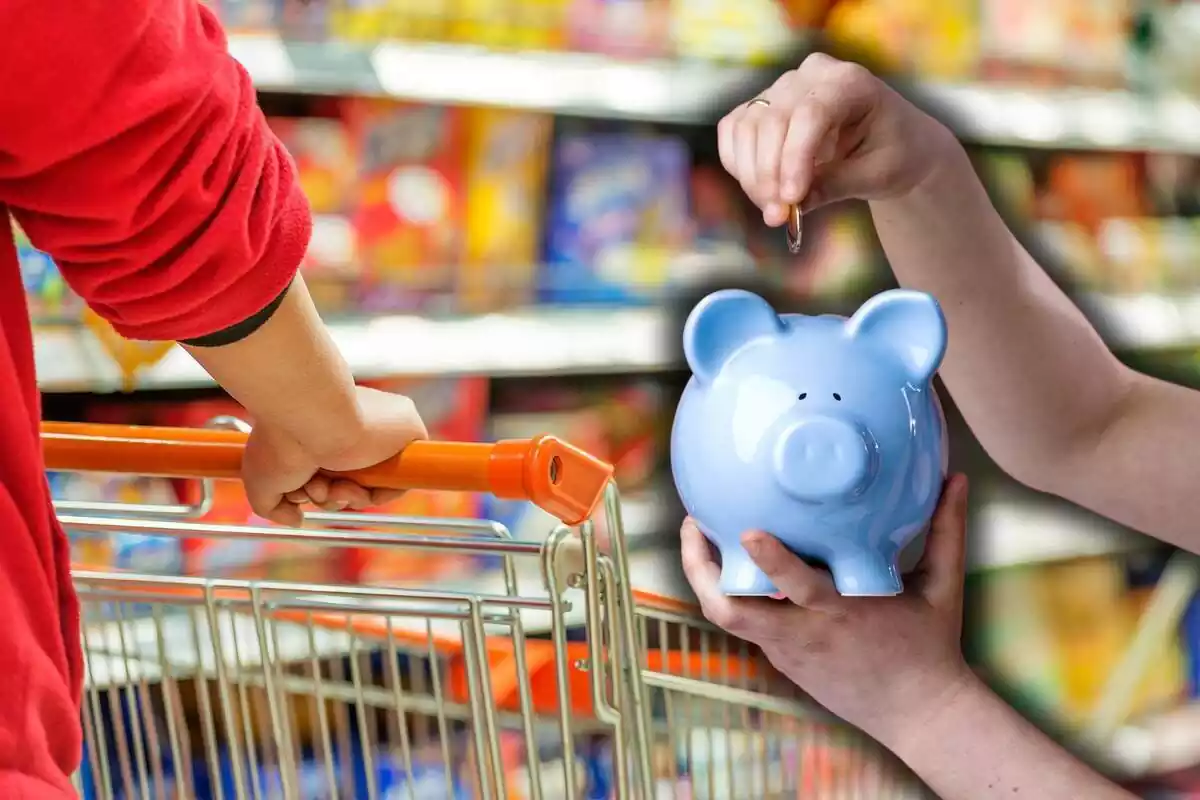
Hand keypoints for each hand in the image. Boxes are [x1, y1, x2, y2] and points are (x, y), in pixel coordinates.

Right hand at [241, 386, 427, 525]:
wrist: (310, 415)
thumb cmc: (280, 440)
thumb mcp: (260, 480)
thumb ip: (274, 507)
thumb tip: (297, 519)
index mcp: (324, 431)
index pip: (330, 473)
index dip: (316, 491)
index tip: (301, 491)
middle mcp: (352, 430)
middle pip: (350, 484)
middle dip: (328, 497)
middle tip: (312, 488)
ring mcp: (380, 433)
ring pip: (372, 486)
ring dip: (345, 498)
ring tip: (325, 483)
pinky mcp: (408, 432)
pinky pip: (400, 481)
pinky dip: (377, 495)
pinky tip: (352, 487)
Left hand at [680, 474, 973, 745]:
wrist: (920, 714)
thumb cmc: (931, 647)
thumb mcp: (943, 588)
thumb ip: (945, 530)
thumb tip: (957, 477)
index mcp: (842, 613)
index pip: (798, 588)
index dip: (769, 561)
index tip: (748, 531)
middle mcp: (806, 632)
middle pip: (734, 611)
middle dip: (703, 569)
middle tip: (694, 523)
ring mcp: (788, 651)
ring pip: (729, 619)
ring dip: (706, 579)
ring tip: (699, 537)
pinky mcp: (783, 661)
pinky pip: (747, 624)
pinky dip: (731, 593)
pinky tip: (727, 561)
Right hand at [718, 52, 957, 224]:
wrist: (893, 143)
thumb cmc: (894, 154)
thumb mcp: (876, 176)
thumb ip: (834, 186)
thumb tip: (791, 206)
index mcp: (851, 82)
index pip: (810, 113)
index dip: (794, 158)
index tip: (791, 200)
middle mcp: (812, 75)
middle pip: (772, 120)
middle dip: (769, 174)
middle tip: (778, 217)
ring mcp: (783, 88)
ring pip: (747, 126)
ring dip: (751, 176)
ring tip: (773, 211)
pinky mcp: (763, 106)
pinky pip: (734, 131)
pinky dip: (739, 165)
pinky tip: (761, 190)